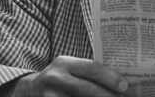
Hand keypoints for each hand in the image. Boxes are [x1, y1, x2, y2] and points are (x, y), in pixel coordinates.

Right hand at [11, 56, 127, 96]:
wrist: (30, 89)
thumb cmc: (60, 78)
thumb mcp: (70, 69)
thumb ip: (88, 72)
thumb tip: (119, 80)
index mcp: (66, 63)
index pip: (91, 68)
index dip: (110, 77)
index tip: (124, 86)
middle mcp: (56, 77)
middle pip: (87, 89)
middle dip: (107, 96)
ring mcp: (50, 95)